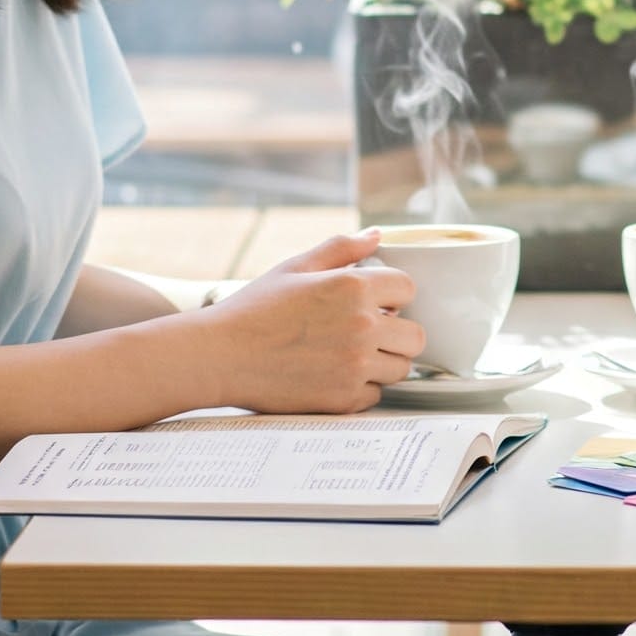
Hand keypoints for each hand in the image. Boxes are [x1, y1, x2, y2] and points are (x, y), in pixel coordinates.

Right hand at [200, 230, 423, 413]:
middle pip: (416, 335)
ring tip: (351, 353)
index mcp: (353, 287)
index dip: (394, 293)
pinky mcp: (343, 399)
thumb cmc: (254, 309)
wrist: (220, 356)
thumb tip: (376, 236)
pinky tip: (334, 374)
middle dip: (397, 331)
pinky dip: (361, 387)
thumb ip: (341, 248)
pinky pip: (375, 395)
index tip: (377, 300)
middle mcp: (362, 327)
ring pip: (400, 368)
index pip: (409, 288)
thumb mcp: (296, 267)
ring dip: (383, 361)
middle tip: (369, 331)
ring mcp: (354, 366)